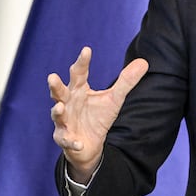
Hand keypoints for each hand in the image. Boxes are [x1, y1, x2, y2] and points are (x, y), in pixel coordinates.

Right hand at [48, 46, 147, 182]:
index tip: (86, 50)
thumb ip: (126, 81)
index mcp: (78, 90)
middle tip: (52, 77)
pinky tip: (78, 143)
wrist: (88, 145)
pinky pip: (66, 140)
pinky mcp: (65, 139)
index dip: (82, 62)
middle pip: (59, 92)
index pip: (79, 73)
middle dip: (55, 86)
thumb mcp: (114, 99)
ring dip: (57, 111)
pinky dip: (71, 141)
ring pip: (57, 115)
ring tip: (59, 107)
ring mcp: (64, 121)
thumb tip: (144, 62)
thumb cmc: (97, 117)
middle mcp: (67, 103)